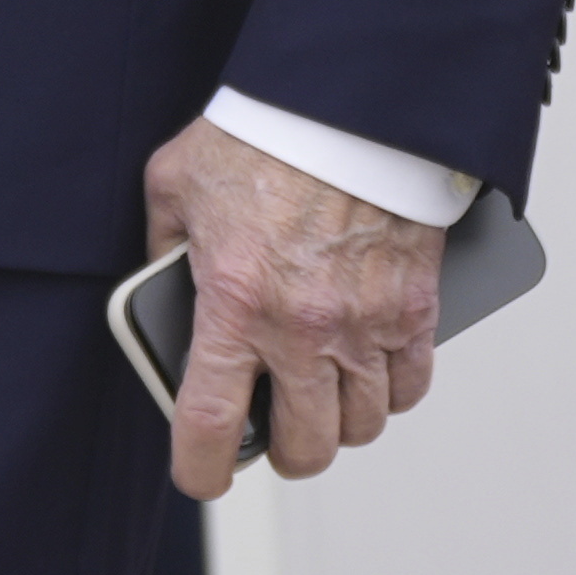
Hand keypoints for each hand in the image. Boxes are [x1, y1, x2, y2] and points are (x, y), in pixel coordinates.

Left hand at [142, 115, 446, 501]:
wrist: (348, 98)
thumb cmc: (263, 133)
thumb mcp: (177, 183)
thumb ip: (163, 243)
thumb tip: (160, 281)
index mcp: (235, 302)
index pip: (212, 423)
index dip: (203, 468)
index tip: (202, 476)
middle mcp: (304, 326)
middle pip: (306, 445)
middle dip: (285, 453)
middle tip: (275, 437)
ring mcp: (366, 321)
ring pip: (363, 425)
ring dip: (341, 425)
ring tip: (324, 405)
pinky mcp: (415, 306)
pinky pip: (411, 385)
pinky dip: (391, 391)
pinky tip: (371, 373)